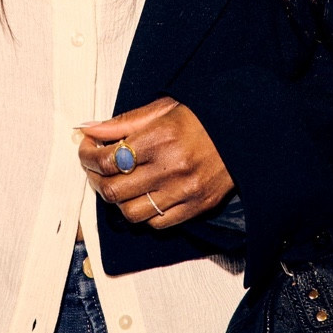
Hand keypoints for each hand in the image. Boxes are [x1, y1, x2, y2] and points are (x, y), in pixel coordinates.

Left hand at [77, 98, 232, 229]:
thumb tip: (88, 129)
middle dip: (96, 179)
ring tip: (119, 184)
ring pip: (131, 212)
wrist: (245, 133)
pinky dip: (144, 213)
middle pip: (114, 190)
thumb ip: (123, 122)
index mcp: (160, 138)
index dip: (88, 157)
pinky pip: (157, 223)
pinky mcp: (196, 207)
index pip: (107, 159)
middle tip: (97, 168)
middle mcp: (171, 167)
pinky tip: (143, 196)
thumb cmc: (202, 117)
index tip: (86, 150)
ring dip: (118, 201)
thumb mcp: (162, 110)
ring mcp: (184, 191)